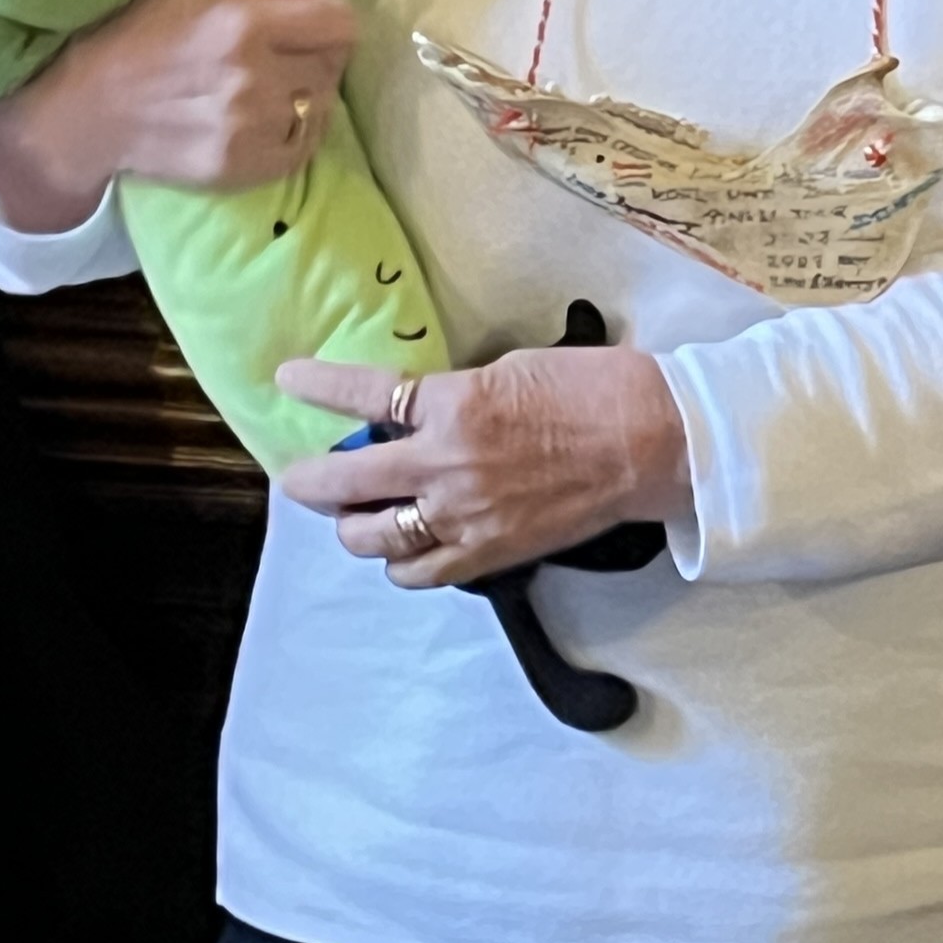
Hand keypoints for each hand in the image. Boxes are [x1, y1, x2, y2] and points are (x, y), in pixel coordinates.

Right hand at [0, 0, 358, 231]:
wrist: (87, 111)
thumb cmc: (140, 37)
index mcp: (243, 24)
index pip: (341, 22)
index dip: (330, 18)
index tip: (309, 22)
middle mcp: (253, 77)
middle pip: (333, 63)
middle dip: (315, 54)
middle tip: (280, 55)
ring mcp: (250, 128)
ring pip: (322, 105)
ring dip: (306, 94)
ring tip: (268, 87)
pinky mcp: (243, 167)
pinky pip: (304, 146)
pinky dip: (294, 132)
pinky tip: (263, 119)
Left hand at [273, 348, 688, 586]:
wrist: (653, 442)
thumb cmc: (595, 391)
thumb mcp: (511, 370)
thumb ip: (457, 395)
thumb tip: (421, 412)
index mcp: (455, 406)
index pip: (366, 394)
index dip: (319, 385)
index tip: (289, 379)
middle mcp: (446, 466)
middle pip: (346, 484)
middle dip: (310, 481)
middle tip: (303, 478)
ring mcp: (463, 517)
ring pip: (371, 537)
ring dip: (354, 524)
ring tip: (358, 514)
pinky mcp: (487, 555)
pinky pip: (417, 572)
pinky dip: (400, 561)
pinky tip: (404, 546)